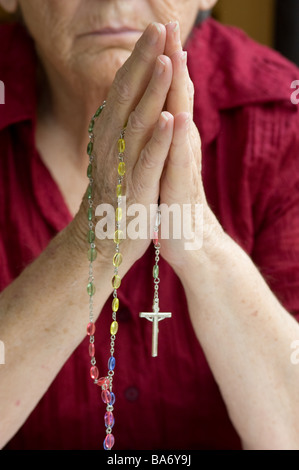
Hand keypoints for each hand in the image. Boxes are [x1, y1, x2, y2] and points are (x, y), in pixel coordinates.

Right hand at [74, 23, 174, 271]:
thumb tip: (132, 90)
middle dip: (145, 61)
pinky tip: (169, 119)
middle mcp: (112, 145)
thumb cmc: (117, 191)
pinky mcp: (137, 192)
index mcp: (111, 133)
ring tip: (166, 61)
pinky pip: (147, 164)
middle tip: (159, 27)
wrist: (105, 238)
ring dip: (152, 93)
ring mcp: (124, 168)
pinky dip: (158, 142)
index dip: (139, 57)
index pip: (124, 88)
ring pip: (138, 125)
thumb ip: (124, 122)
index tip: (155, 28)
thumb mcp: (117, 151)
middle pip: (128, 97)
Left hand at [159, 21, 223, 271]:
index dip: (163, 61)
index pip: (168, 92)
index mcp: (172, 137)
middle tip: (170, 24)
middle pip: (178, 97)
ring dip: (178, 90)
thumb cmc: (169, 198)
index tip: (157, 28)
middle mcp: (180, 146)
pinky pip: (179, 161)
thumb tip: (156, 109)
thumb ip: (161, 135)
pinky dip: (177, 139)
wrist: (187, 239)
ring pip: (181, 123)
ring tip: (176, 57)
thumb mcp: (162, 161)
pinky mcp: (181, 189)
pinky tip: (177, 118)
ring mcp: (182, 165)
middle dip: (173, 60)